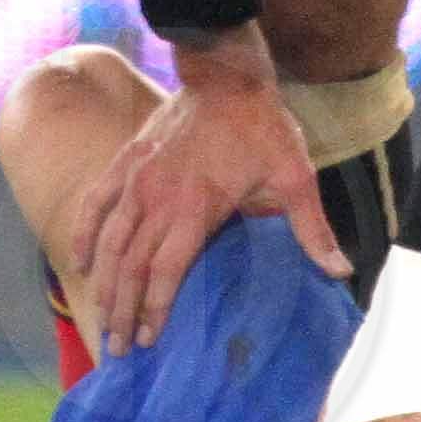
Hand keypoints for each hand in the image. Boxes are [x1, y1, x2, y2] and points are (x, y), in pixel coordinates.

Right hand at [62, 37, 345, 355]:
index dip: (155, 308)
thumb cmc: (261, 127)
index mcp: (195, 207)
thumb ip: (311, 228)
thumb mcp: (295, 175)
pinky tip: (80, 263)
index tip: (149, 339)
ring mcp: (136, 180)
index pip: (165, 270)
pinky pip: (96, 203)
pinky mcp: (126, 163)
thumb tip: (340, 272)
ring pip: (110, 242)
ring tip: (101, 318)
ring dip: (103, 283)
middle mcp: (158, 198)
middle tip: (117, 347)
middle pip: (131, 265)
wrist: (225, 75)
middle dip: (122, 309)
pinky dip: (84, 234)